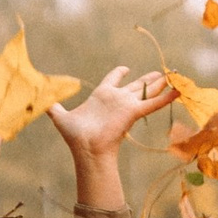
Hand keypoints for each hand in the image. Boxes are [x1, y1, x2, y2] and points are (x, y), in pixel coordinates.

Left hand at [47, 62, 174, 161]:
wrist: (87, 149)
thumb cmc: (75, 136)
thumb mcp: (60, 117)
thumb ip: (52, 106)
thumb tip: (39, 99)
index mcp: (102, 97)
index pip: (113, 80)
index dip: (119, 73)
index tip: (125, 68)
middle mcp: (116, 100)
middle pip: (135, 85)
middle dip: (147, 79)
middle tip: (160, 72)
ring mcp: (126, 105)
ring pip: (147, 91)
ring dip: (160, 84)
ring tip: (174, 76)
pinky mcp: (133, 112)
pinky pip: (152, 103)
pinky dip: (166, 98)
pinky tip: (178, 91)